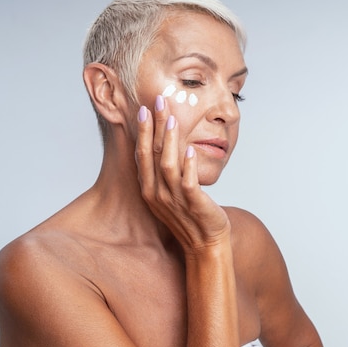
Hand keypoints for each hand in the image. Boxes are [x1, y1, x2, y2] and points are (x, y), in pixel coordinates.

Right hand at [135, 95, 230, 253]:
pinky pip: (188, 182)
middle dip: (153, 127)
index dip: (142, 131)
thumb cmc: (189, 216)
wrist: (205, 244)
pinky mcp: (193, 204)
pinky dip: (189, 165)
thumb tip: (165, 145)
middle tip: (157, 102)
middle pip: (151, 154)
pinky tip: (192, 149)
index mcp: (149, 189)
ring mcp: (174, 200)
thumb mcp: (171, 192)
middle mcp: (157, 193)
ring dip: (169, 141)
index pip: (142, 155)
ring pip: (167, 165)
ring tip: (173, 120)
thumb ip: (165, 172)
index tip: (144, 109)